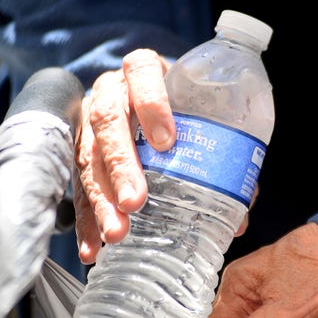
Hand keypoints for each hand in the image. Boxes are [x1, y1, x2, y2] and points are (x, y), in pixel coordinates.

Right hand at [73, 49, 251, 263]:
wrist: (145, 95)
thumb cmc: (181, 106)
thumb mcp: (202, 115)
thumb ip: (222, 156)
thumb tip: (240, 217)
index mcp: (144, 71)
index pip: (142, 72)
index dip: (152, 104)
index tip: (167, 142)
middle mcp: (111, 92)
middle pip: (108, 121)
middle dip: (121, 164)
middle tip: (135, 201)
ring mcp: (89, 121)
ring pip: (87, 156)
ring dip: (101, 198)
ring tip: (117, 232)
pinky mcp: (79, 151)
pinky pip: (77, 184)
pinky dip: (85, 219)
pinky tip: (93, 247)